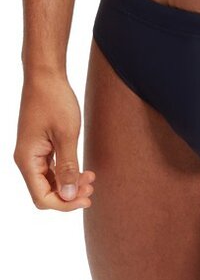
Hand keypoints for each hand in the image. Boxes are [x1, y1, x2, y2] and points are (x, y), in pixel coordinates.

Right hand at [13, 68, 95, 210]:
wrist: (46, 75)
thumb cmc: (55, 100)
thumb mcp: (66, 135)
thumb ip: (67, 167)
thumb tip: (67, 195)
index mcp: (27, 160)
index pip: (42, 197)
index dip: (64, 204)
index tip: (86, 199)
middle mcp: (26, 160)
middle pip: (45, 192)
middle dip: (69, 194)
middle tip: (92, 187)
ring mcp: (32, 153)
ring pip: (49, 181)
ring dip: (69, 184)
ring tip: (91, 178)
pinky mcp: (40, 146)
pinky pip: (51, 169)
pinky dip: (66, 172)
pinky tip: (82, 169)